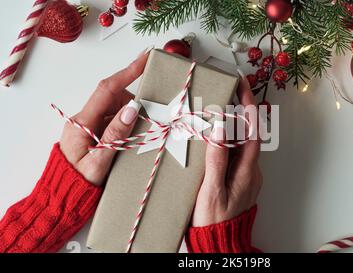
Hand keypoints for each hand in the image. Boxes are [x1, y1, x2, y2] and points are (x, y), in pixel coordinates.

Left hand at [59, 51, 148, 185]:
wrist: (62, 197)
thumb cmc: (78, 183)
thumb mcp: (99, 161)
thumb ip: (115, 134)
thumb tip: (132, 109)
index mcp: (82, 122)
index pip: (107, 89)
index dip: (127, 72)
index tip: (145, 59)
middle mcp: (84, 119)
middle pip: (114, 98)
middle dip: (134, 102)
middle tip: (152, 115)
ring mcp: (88, 125)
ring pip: (115, 109)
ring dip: (131, 116)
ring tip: (141, 134)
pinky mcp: (93, 132)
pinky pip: (113, 120)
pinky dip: (126, 125)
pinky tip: (132, 138)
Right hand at [191, 77, 262, 226]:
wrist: (219, 244)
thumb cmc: (214, 221)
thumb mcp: (212, 190)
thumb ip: (217, 159)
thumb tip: (220, 128)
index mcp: (247, 171)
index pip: (253, 131)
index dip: (249, 106)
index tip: (242, 85)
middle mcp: (250, 171)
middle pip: (248, 133)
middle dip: (239, 110)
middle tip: (225, 91)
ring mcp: (245, 175)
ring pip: (240, 143)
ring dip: (230, 126)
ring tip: (214, 110)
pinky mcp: (238, 180)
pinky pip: (234, 154)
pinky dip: (225, 141)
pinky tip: (211, 139)